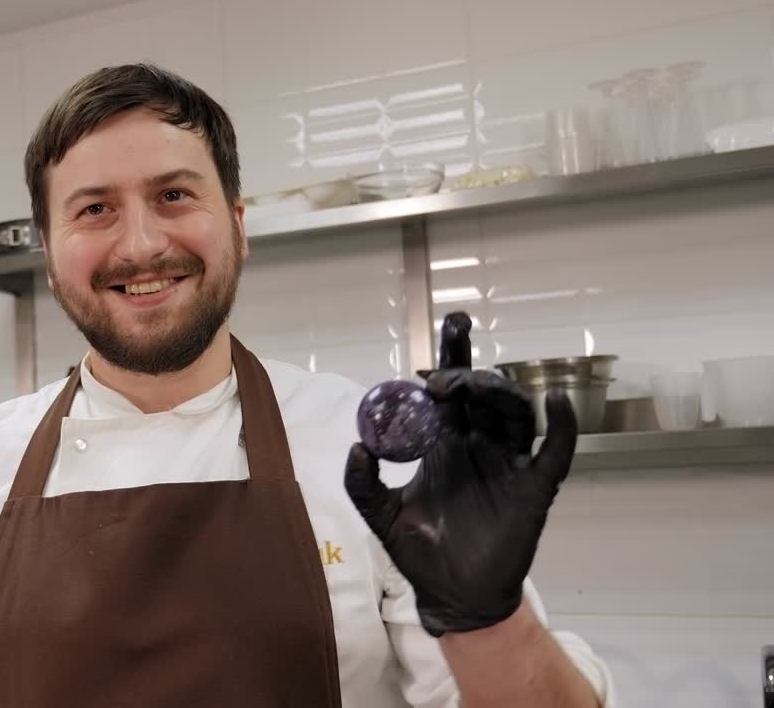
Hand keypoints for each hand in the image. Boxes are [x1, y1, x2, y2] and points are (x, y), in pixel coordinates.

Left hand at [344, 312, 578, 636]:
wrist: (450, 596)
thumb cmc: (418, 552)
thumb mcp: (381, 514)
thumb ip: (363, 483)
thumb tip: (358, 447)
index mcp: (445, 444)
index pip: (449, 392)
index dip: (449, 359)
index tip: (448, 326)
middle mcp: (479, 446)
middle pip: (482, 393)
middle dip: (469, 362)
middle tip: (455, 335)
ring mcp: (508, 465)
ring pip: (514, 413)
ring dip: (496, 389)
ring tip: (471, 383)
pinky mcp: (533, 489)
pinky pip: (555, 452)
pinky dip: (563, 426)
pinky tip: (556, 401)